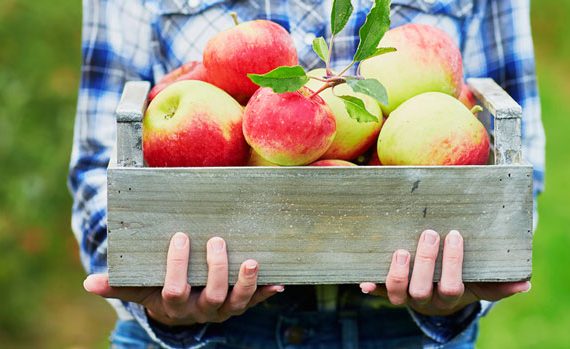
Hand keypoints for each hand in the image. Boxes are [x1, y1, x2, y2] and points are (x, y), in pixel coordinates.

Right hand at [84, 233, 283, 325]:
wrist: (182, 310)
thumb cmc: (160, 290)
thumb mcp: (140, 288)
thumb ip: (120, 284)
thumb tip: (89, 282)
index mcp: (175, 305)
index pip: (174, 289)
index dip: (177, 266)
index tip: (180, 237)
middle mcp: (201, 311)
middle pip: (210, 296)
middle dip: (215, 270)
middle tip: (217, 241)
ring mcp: (223, 309)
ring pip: (236, 302)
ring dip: (246, 283)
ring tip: (251, 261)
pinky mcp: (240, 304)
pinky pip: (256, 301)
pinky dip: (266, 292)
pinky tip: (279, 282)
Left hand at [360, 230, 530, 315]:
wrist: (434, 295)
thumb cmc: (458, 282)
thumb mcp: (479, 284)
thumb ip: (499, 284)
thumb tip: (525, 283)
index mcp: (448, 297)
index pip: (452, 286)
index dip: (452, 264)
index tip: (454, 235)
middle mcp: (424, 299)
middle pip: (422, 289)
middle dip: (425, 262)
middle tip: (429, 234)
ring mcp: (403, 296)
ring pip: (397, 293)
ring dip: (397, 274)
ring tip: (400, 250)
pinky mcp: (386, 290)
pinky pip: (376, 291)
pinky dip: (370, 286)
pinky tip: (364, 280)